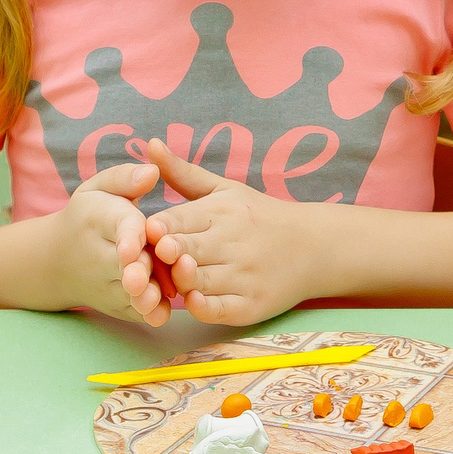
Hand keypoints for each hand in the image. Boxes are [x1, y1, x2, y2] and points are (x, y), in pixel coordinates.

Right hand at [51, 161, 169, 326]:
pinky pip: (131, 311)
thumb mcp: (100, 188)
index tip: (133, 246)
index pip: (117, 227)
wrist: (57, 259)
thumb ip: (125, 178)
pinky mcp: (116, 305)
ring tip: (154, 299)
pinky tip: (160, 314)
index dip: (127, 237)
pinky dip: (145, 313)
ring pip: (127, 292)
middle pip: (122, 263)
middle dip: (135, 270)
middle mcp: (99, 255)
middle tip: (144, 276)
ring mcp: (106, 284)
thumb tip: (152, 171)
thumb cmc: (90, 215)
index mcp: (99, 220)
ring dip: (142, 296)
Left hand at [143, 144, 318, 326]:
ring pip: (197, 281)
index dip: (152, 231)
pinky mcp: (251, 304)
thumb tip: (149, 144)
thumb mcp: (225, 189)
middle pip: (182, 251)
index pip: (174, 221)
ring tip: (161, 283)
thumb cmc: (258, 216)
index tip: (139, 237)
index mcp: (222, 211)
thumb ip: (182, 172)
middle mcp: (234, 241)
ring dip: (175, 282)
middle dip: (160, 257)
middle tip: (137, 263)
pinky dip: (200, 306)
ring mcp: (244, 274)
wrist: (315, 247)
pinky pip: (217, 309)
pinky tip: (190, 299)